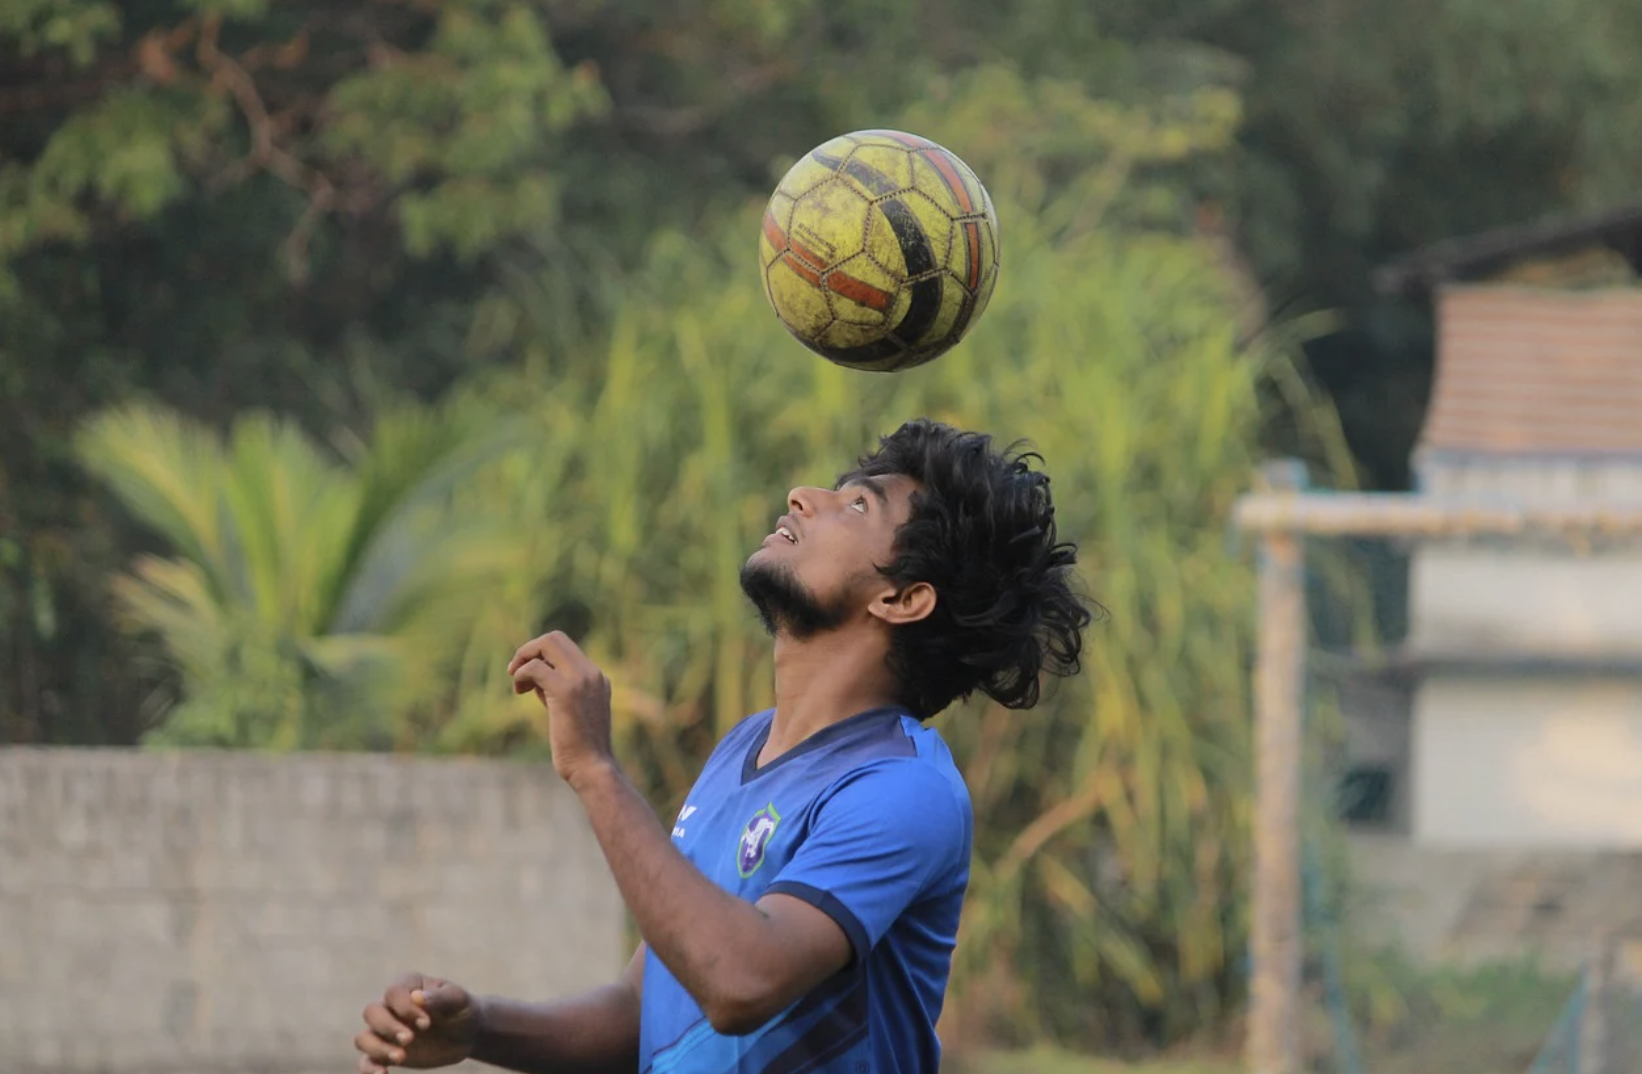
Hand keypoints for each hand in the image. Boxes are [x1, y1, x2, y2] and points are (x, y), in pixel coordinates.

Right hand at [355, 973, 477, 1072]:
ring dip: (377, 1048)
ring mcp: (386, 1031)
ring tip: (400, 1057)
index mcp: (408, 986)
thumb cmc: (461, 1009)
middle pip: (371, 1012)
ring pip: (363, 1038)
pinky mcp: (386, 1053)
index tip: (427, 1023)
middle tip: (410, 1040)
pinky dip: (369, 1068)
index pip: (393, 993)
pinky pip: (366, 1061)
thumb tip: (417, 997)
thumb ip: (440, 998)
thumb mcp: (458, 1000)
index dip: (405, 1008)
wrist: (466, 1033)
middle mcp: (391, 1007)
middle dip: (388, 1027)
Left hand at [508, 631, 615, 785]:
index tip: (529, 679)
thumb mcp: (571, 714)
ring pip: (547, 643)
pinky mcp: (566, 691)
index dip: (541, 657)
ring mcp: (581, 679)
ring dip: (523, 659)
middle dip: (529, 650)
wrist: (593, 769)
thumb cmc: (580, 750)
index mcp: (597, 677)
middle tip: (515, 672)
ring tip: (517, 685)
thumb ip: (558, 692)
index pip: (565, 648)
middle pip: (555, 638)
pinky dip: (522, 675)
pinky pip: (535, 667)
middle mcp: (592, 673)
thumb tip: (534, 679)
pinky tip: (519, 691)